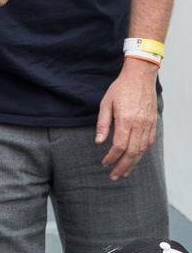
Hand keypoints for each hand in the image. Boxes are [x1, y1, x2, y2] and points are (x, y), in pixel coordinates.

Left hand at [95, 57, 158, 179]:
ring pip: (142, 150)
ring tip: (124, 172)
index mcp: (126, 120)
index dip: (111, 157)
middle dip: (122, 166)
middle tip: (114, 176)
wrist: (140, 76)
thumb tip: (99, 142)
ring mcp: (148, 124)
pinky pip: (149, 143)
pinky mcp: (153, 123)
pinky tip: (135, 157)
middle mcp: (139, 125)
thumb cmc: (121, 88)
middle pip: (132, 153)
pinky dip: (142, 153)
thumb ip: (103, 123)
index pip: (119, 146)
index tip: (104, 163)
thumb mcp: (106, 102)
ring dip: (133, 163)